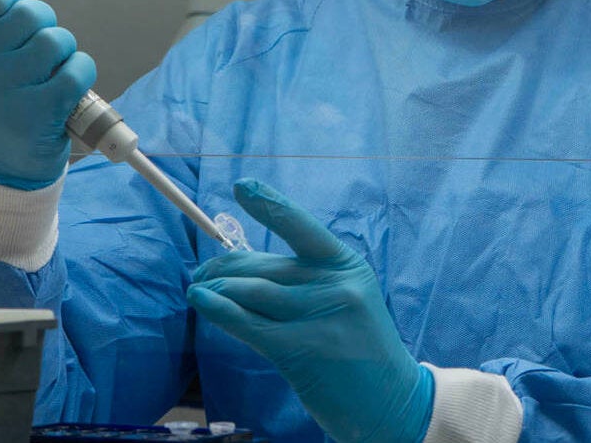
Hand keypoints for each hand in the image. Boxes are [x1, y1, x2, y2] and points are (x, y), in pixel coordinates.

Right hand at [0, 0, 95, 189]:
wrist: (2, 159)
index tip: (12, 20)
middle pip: (30, 13)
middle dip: (41, 26)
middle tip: (33, 51)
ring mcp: (5, 90)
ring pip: (56, 39)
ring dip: (62, 52)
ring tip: (47, 72)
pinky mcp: (41, 112)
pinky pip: (78, 67)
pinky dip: (80, 72)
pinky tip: (66, 88)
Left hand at [188, 179, 433, 442]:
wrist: (391, 402)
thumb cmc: (357, 349)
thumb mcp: (342, 301)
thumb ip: (299, 280)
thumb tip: (236, 265)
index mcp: (348, 265)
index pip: (302, 227)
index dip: (269, 205)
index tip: (242, 187)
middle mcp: (337, 285)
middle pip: (264, 265)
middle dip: (224, 267)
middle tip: (201, 274)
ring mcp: (320, 316)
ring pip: (251, 292)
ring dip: (216, 289)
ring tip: (198, 291)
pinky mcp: (301, 349)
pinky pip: (247, 322)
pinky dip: (217, 309)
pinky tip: (200, 299)